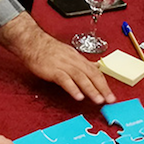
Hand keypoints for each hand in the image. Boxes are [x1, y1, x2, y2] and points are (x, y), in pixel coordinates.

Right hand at [0, 13, 115, 103]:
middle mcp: (73, 61)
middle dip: (103, 88)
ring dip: (91, 90)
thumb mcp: (70, 54)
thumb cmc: (49, 49)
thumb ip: (83, 62)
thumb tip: (97, 66)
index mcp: (78, 58)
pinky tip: (78, 96)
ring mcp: (63, 65)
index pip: (96, 72)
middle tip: (110, 100)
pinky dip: (72, 88)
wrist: (33, 42)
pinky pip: (64, 80)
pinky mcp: (52, 70)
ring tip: (98, 100)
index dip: (105, 84)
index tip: (111, 95)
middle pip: (92, 75)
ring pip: (81, 77)